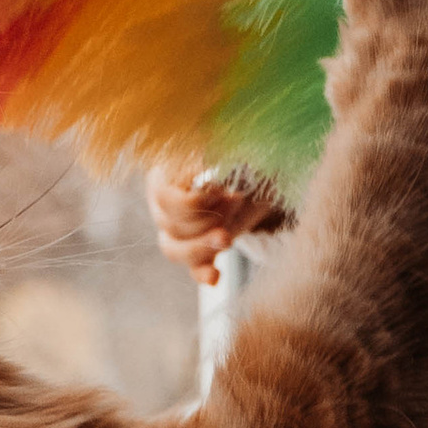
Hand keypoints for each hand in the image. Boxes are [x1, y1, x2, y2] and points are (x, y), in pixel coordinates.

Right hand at [147, 159, 279, 285]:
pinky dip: (203, 273)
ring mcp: (177, 230)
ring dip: (202, 246)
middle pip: (167, 224)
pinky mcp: (198, 251)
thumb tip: (204, 172)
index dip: (193, 200)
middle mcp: (164, 203)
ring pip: (173, 249)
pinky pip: (192, 268)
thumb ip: (217, 159)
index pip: (163, 196)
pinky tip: (215, 276)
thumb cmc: (242, 159)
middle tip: (235, 201)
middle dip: (204, 219)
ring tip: (227, 238)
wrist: (263, 179)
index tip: (220, 191)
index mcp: (166, 173)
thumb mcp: (233, 151)